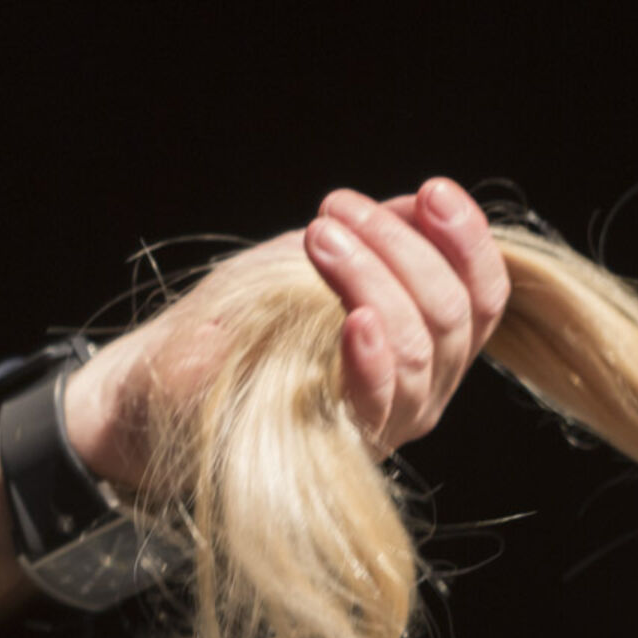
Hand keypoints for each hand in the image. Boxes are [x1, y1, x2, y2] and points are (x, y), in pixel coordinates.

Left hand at [63, 177, 510, 487]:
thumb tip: (420, 204)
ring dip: (377, 279)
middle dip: (403, 248)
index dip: (469, 240)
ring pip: (423, 348)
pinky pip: (381, 403)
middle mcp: (427, 388)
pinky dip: (372, 358)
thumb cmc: (237, 322)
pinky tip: (353, 319)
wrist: (152, 387)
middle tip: (336, 209)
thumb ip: (374, 238)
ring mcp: (391, 420)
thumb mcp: (312, 262)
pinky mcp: (347, 447)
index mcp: (432, 343)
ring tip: (321, 237)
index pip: (485, 295)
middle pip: (455, 314)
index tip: (431, 190)